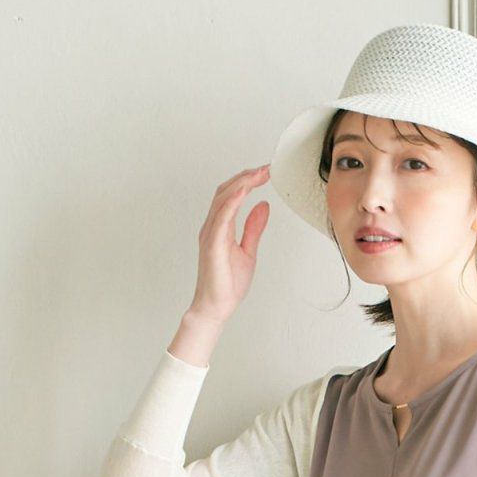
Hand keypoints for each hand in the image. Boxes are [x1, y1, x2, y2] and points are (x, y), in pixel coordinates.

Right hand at [190, 163, 271, 324]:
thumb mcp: (248, 251)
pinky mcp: (212, 244)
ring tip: (258, 174)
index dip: (247, 180)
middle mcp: (212, 226)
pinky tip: (245, 190)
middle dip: (245, 176)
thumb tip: (263, 206)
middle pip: (226, 191)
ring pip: (223, 198)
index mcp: (220, 227)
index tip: (265, 172)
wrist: (216, 308)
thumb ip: (254, 228)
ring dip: (242, 183)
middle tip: (265, 168)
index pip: (232, 195)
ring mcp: (210, 234)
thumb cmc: (227, 284)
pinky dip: (233, 200)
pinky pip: (222, 216)